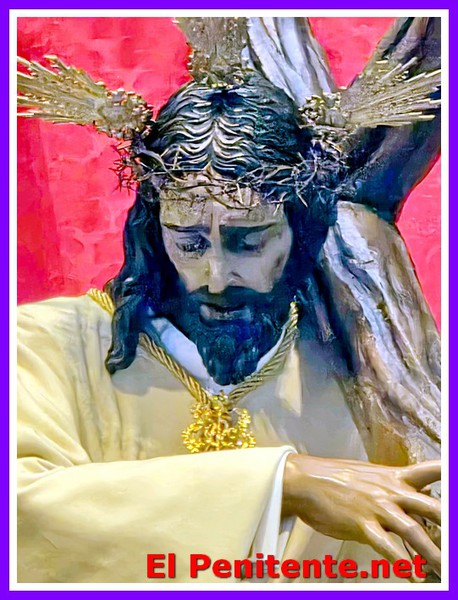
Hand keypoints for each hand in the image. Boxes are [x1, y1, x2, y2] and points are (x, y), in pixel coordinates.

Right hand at [282, 454, 440, 576]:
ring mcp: (377, 507)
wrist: (305, 480)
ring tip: (444, 571)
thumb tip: (418, 492)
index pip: (432, 470)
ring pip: (414, 532)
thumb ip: (395, 485)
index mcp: (394, 476)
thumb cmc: (335, 478)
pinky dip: (402, 563)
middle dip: (449, 524)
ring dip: (433, 555)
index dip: (450, 474)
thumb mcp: (370, 475)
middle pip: (433, 507)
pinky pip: (387, 547)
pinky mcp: (361, 524)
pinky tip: (412, 575)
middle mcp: (391, 491)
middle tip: (456, 545)